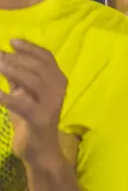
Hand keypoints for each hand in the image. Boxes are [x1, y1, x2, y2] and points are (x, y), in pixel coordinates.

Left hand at [0, 40, 67, 167]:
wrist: (39, 149)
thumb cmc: (29, 119)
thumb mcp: (22, 94)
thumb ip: (15, 77)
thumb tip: (2, 57)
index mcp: (57, 80)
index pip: (47, 58)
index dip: (30, 48)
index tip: (12, 41)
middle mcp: (59, 89)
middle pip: (39, 67)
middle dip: (16, 58)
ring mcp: (52, 104)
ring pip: (33, 81)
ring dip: (12, 71)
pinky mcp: (41, 119)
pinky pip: (23, 104)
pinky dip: (7, 97)